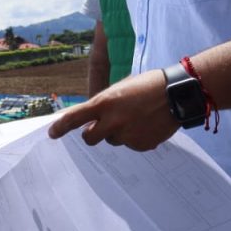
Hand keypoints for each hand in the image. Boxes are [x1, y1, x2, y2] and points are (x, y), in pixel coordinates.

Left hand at [47, 69, 179, 150]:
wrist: (178, 93)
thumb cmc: (147, 86)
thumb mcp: (119, 89)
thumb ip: (104, 105)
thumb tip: (92, 120)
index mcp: (105, 102)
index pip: (75, 117)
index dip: (61, 127)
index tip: (52, 134)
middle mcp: (113, 121)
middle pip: (90, 138)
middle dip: (92, 134)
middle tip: (99, 127)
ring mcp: (128, 135)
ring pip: (113, 141)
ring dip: (118, 133)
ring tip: (136, 117)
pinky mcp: (142, 145)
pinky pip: (132, 145)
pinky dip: (136, 137)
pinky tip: (147, 124)